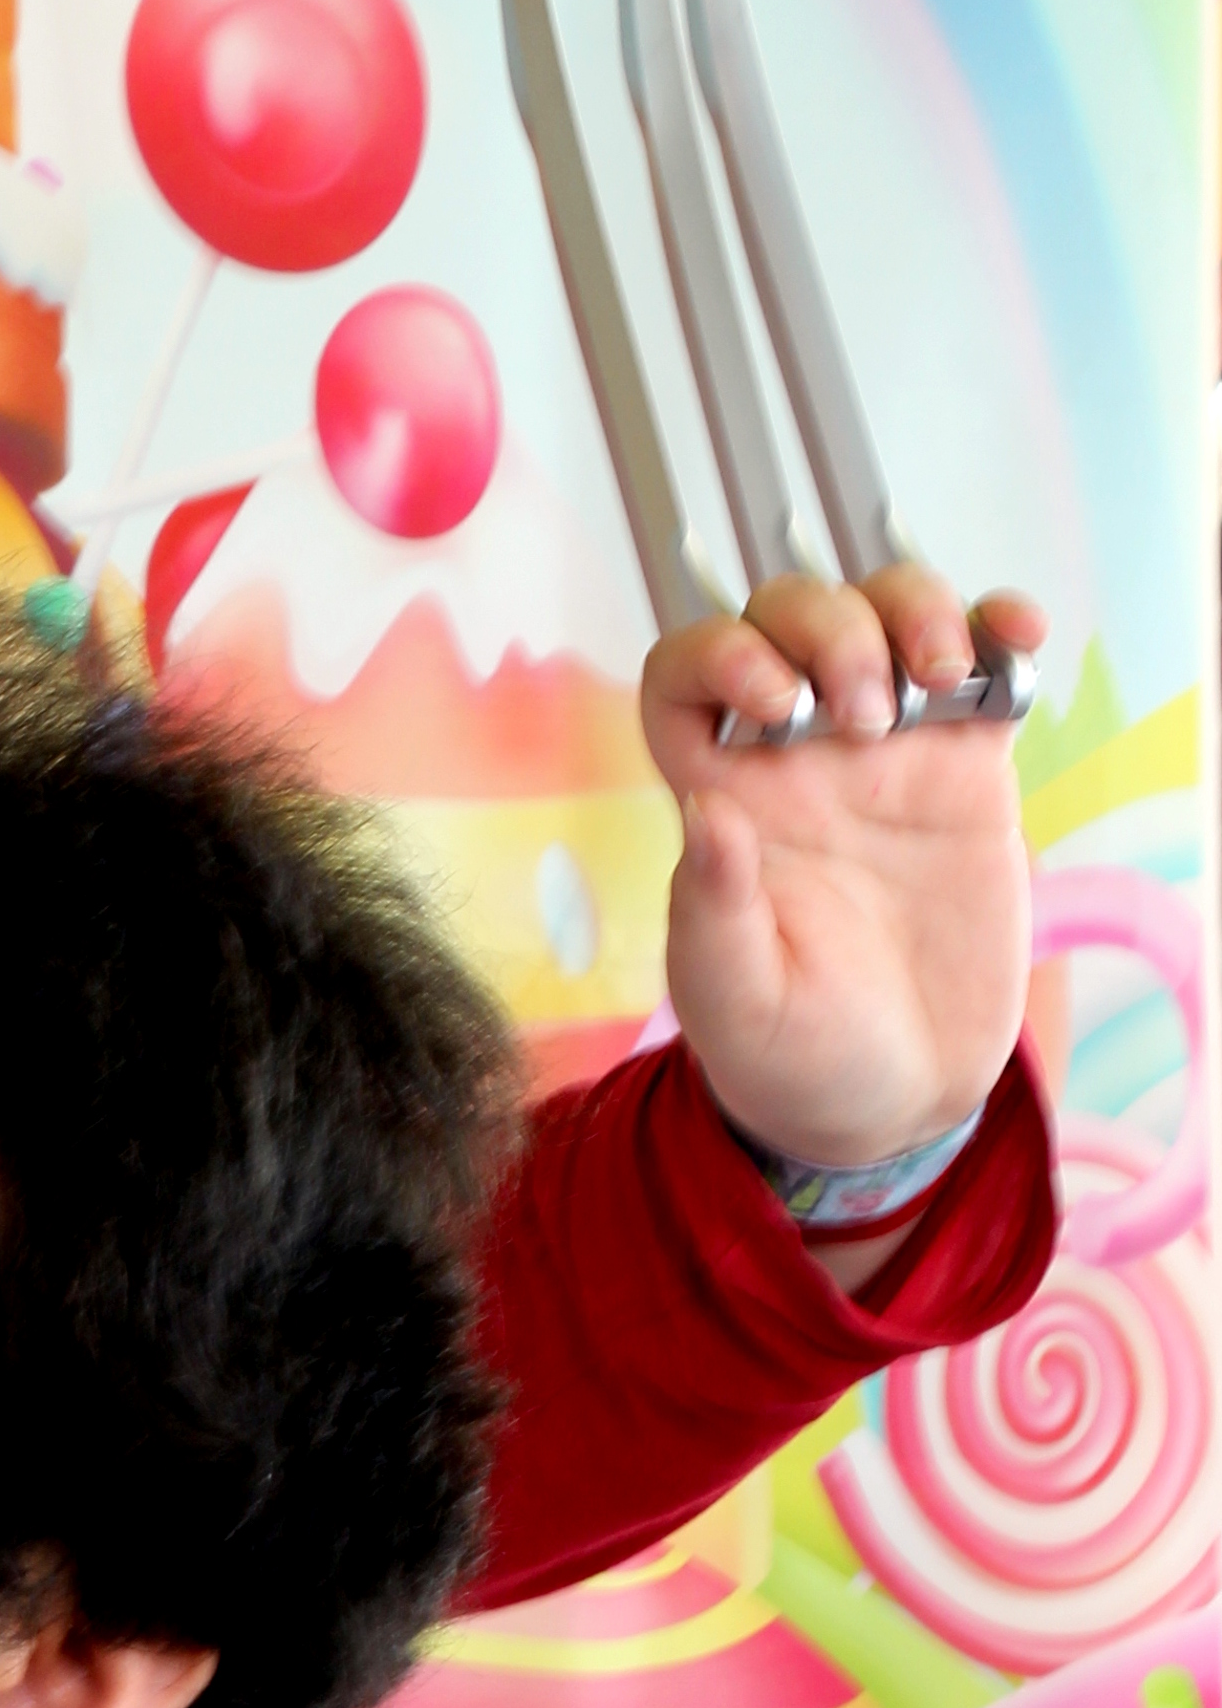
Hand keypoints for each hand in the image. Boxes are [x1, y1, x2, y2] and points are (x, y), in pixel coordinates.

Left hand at [643, 563, 1042, 1174]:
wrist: (895, 1095)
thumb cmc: (790, 1055)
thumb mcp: (736, 1002)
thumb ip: (714, 911)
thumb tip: (704, 811)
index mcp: (722, 798)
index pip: (686, 674)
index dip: (719, 652)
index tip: (774, 699)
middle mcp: (796, 756)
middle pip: (793, 617)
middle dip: (831, 630)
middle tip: (870, 717)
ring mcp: (886, 751)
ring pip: (886, 614)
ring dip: (916, 612)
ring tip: (942, 681)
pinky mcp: (967, 767)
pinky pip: (984, 665)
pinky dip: (1001, 627)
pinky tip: (1022, 638)